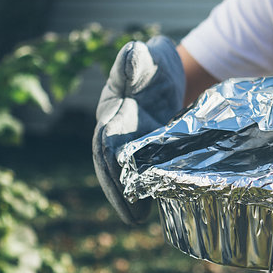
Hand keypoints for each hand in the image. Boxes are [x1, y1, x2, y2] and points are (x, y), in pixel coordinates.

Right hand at [92, 36, 184, 223]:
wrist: (166, 73)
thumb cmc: (153, 64)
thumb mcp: (146, 58)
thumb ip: (137, 61)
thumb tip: (132, 55)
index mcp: (112, 113)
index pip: (105, 139)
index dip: (109, 159)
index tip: (117, 174)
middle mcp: (115, 134)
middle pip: (110, 165)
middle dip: (117, 189)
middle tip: (129, 213)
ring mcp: (130, 147)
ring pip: (125, 174)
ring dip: (128, 196)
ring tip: (137, 218)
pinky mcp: (147, 155)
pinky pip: (143, 176)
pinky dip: (147, 191)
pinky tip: (157, 207)